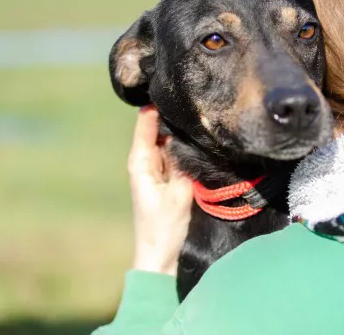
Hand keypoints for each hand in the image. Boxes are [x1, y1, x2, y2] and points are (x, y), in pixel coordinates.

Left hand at [127, 105, 192, 275]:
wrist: (162, 260)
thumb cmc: (165, 229)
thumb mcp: (178, 193)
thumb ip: (184, 162)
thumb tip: (190, 134)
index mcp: (141, 161)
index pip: (146, 121)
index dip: (157, 102)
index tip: (173, 83)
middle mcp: (147, 161)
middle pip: (158, 126)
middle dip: (173, 112)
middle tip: (195, 93)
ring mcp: (158, 170)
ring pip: (169, 139)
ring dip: (181, 128)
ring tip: (201, 110)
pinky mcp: (169, 179)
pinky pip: (176, 153)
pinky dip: (186, 145)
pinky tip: (201, 138)